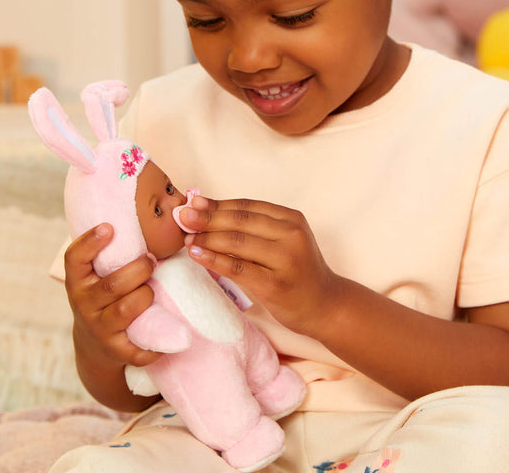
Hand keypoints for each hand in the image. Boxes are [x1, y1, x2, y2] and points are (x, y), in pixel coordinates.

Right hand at [64, 224, 162, 370]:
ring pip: (128, 309)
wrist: (93, 343)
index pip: (75, 259)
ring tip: (151, 290)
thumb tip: (148, 203)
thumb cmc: (103, 292)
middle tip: (150, 261)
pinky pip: (139, 347)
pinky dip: (155, 341)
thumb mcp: (97, 272)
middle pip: (113, 284)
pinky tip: (164, 329)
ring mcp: (100, 328)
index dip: (90, 243)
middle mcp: (84, 304)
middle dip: (139, 269)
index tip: (110, 227)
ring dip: (147, 295)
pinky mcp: (116, 350)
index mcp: (77, 280)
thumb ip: (111, 248)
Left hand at [179, 197, 342, 336]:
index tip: (194, 202)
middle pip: (241, 221)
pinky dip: (214, 260)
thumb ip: (256, 228)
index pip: (248, 206)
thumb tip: (209, 211)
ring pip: (237, 242)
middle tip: (182, 216)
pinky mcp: (276, 284)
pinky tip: (197, 255)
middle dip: (208, 217)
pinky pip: (238, 269)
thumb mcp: (285, 242)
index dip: (218, 204)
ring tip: (186, 237)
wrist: (326, 305)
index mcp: (292, 218)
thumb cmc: (298, 271)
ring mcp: (285, 259)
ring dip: (207, 238)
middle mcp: (291, 234)